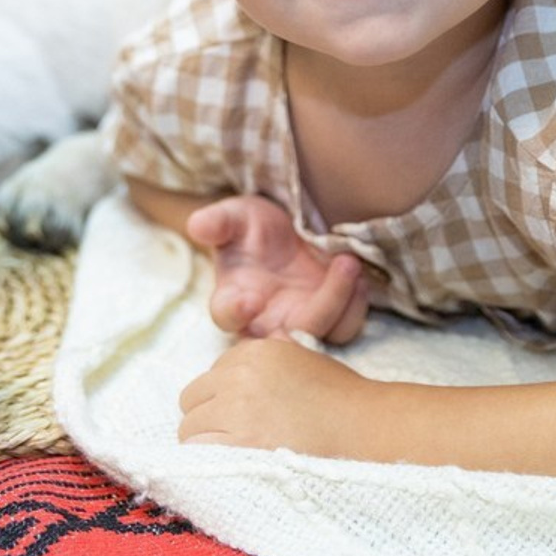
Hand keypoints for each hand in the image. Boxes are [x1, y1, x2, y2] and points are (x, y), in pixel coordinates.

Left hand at [179, 337, 370, 456]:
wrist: (365, 428)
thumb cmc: (341, 399)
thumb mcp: (303, 359)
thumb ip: (271, 357)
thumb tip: (252, 354)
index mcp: (254, 351)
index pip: (214, 373)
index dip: (225, 396)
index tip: (245, 414)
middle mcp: (239, 375)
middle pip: (192, 399)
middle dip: (209, 417)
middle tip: (236, 438)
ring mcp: (236, 409)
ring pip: (189, 428)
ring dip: (207, 442)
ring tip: (236, 455)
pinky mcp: (238, 444)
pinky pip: (198, 451)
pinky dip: (208, 461)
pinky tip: (231, 466)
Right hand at [186, 195, 367, 343]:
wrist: (284, 229)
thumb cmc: (252, 227)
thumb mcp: (234, 216)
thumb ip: (217, 221)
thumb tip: (197, 225)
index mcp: (233, 298)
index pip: (226, 316)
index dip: (235, 313)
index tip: (249, 300)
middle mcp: (265, 321)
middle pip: (285, 339)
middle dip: (316, 312)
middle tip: (339, 270)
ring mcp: (298, 322)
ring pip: (322, 335)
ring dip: (340, 304)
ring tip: (348, 262)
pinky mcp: (328, 319)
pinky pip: (345, 329)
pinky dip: (355, 306)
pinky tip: (358, 274)